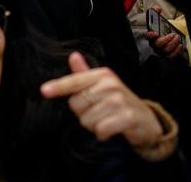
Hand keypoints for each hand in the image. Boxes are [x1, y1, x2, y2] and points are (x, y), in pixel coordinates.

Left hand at [41, 52, 163, 149]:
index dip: (59, 86)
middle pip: (76, 105)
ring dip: (94, 125)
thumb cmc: (118, 101)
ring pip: (87, 120)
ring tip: (107, 120)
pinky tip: (112, 129)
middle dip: (84, 114)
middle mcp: (110, 84)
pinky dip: (104, 134)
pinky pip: (101, 130)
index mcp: (102, 74)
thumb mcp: (102, 85)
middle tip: (99, 112)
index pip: (75, 80)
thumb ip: (84, 74)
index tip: (44, 90)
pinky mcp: (127, 117)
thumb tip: (73, 56)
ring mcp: (120, 100)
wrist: (146, 119)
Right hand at [143, 7, 186, 60]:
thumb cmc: (162, 28)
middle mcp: (155, 44)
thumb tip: (157, 8)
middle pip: (158, 45)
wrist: (168, 36)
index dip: (150, 35)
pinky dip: (176, 51)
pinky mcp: (167, 55)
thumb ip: (156, 12)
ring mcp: (161, 51)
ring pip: (165, 51)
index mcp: (151, 36)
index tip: (155, 33)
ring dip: (173, 44)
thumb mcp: (159, 19)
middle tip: (173, 34)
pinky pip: (171, 56)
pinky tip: (180, 45)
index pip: (147, 36)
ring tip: (178, 38)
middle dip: (166, 40)